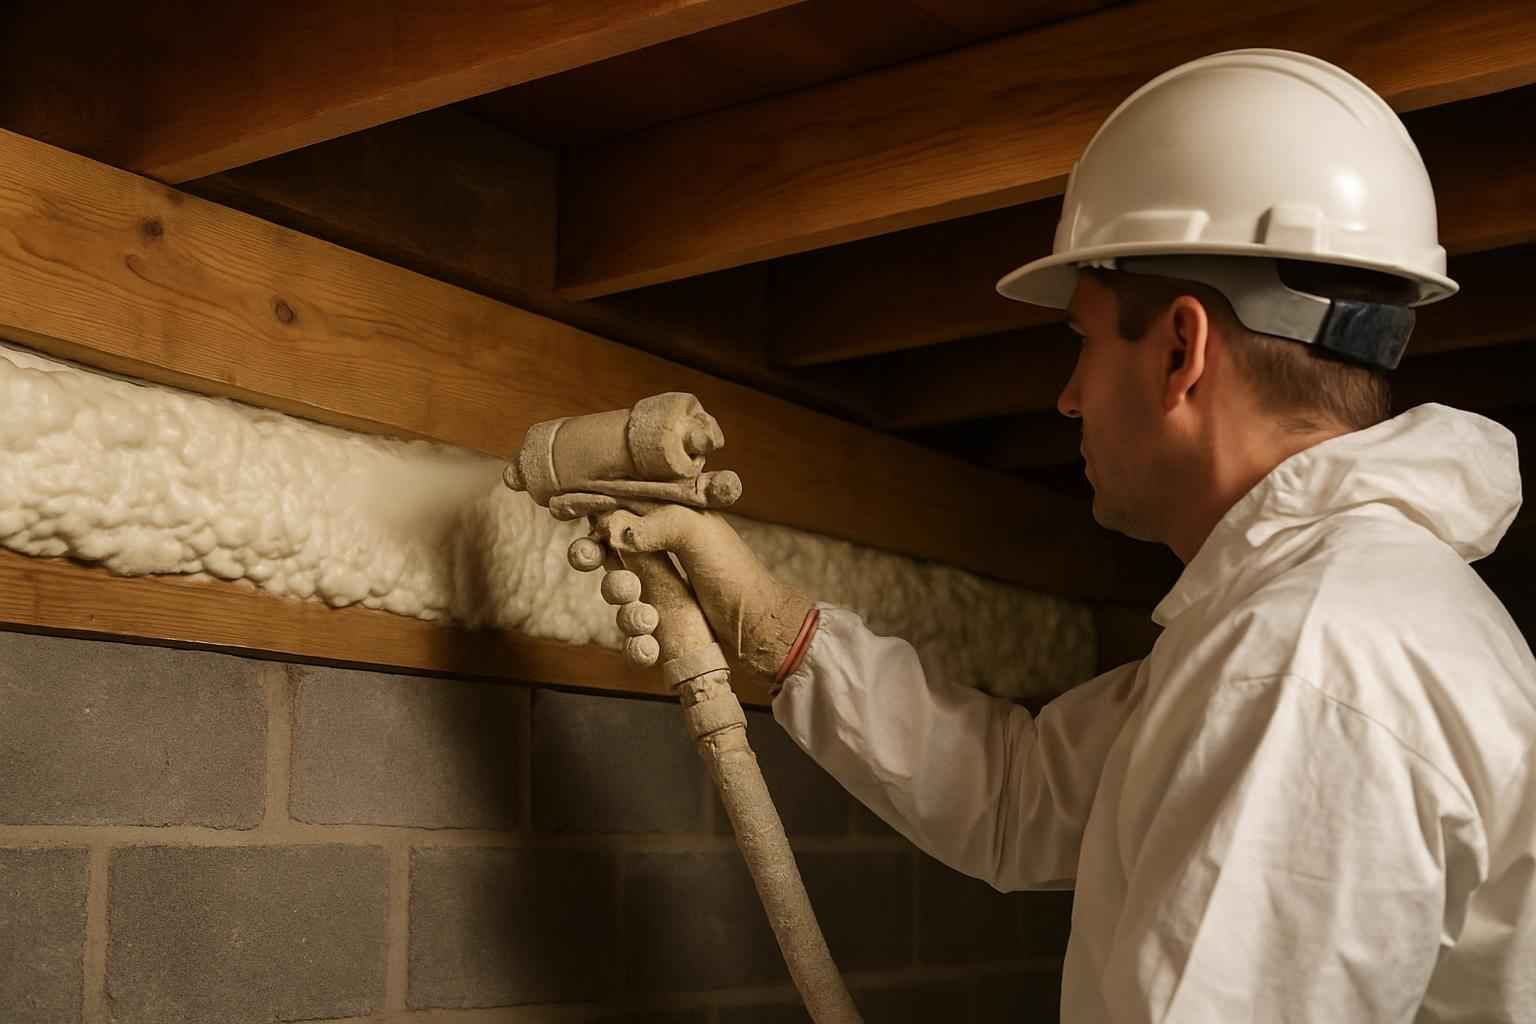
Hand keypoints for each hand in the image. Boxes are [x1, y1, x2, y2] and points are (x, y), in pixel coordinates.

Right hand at [593, 506, 813, 688]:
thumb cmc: (736, 574)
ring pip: (619, 601)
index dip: (597, 525)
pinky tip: (653, 649)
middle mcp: (659, 558)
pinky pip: (635, 640)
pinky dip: (638, 647)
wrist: (761, 630)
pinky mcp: (664, 631)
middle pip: (608, 556)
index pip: (619, 516)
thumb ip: (660, 525)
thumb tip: (615, 533)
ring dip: (625, 610)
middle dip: (593, 562)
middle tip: (596, 566)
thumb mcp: (701, 535)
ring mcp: (660, 596)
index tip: (586, 538)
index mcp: (667, 525)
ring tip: (647, 618)